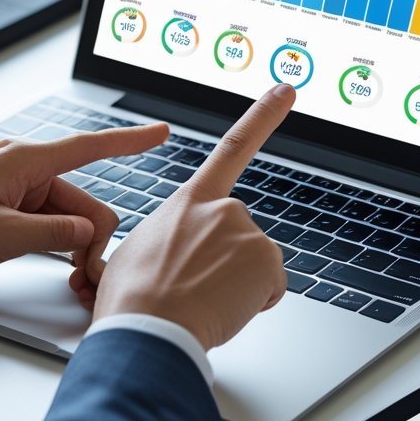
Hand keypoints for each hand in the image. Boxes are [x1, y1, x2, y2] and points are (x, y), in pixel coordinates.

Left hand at [0, 123, 168, 276]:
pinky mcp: (2, 201)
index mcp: (26, 161)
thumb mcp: (1, 239)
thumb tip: (88, 231)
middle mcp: (23, 165)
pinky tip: (50, 262)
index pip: (92, 146)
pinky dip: (52, 239)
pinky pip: (43, 217)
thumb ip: (55, 233)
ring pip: (65, 212)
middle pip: (82, 196)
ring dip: (70, 241)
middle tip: (83, 274)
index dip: (131, 141)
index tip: (160, 132)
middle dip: (92, 233)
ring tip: (66, 276)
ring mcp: (12, 183)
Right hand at [83, 84, 295, 350]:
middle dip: (227, 264)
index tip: (285, 91)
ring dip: (236, 287)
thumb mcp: (137, 252)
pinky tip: (222, 310)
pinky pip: (270, 290)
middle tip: (194, 288)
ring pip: (255, 266)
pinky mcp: (267, 262)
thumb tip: (170, 262)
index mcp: (189, 201)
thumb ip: (170, 241)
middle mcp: (223, 208)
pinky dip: (252, 304)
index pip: (233, 147)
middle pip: (241, 236)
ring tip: (201, 301)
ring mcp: (248, 233)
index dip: (263, 116)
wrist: (146, 328)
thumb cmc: (133, 300)